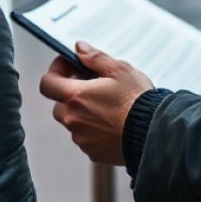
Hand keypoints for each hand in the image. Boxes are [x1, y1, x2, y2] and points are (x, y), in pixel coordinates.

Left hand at [39, 41, 153, 165]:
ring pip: (72, 122)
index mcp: (76, 96)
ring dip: (82, 112)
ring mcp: (82, 138)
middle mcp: (74, 119)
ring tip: (106, 105)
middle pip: (59, 104)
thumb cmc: (137, 101)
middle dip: (70, 94)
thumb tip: (80, 49)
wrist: (153, 134)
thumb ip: (95, 58)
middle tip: (90, 86)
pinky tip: (111, 122)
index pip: (47, 83)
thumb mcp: (119, 70)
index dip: (55, 71)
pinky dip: (92, 129)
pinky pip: (85, 137)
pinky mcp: (93, 152)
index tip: (69, 67)